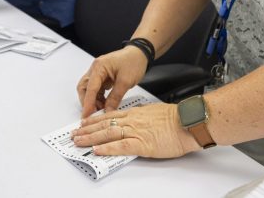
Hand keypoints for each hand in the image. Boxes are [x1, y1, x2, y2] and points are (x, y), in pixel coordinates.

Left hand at [71, 103, 199, 157]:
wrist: (188, 122)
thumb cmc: (177, 118)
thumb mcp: (155, 112)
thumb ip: (143, 115)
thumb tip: (137, 118)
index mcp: (136, 113)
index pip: (110, 116)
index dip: (95, 120)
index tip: (84, 123)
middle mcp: (132, 120)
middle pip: (104, 124)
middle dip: (87, 130)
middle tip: (74, 134)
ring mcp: (136, 131)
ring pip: (108, 134)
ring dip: (91, 138)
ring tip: (78, 141)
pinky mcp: (142, 144)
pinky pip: (121, 146)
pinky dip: (107, 148)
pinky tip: (97, 150)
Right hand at [76, 47, 147, 117]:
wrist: (140, 54)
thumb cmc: (134, 62)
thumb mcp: (125, 81)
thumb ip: (115, 97)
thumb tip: (107, 111)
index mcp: (99, 67)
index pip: (90, 88)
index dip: (88, 104)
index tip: (86, 116)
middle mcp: (95, 69)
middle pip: (84, 88)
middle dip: (87, 102)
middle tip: (93, 114)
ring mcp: (98, 73)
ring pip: (89, 90)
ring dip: (93, 101)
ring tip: (102, 110)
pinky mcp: (103, 77)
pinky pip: (97, 89)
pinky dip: (99, 98)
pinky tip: (105, 104)